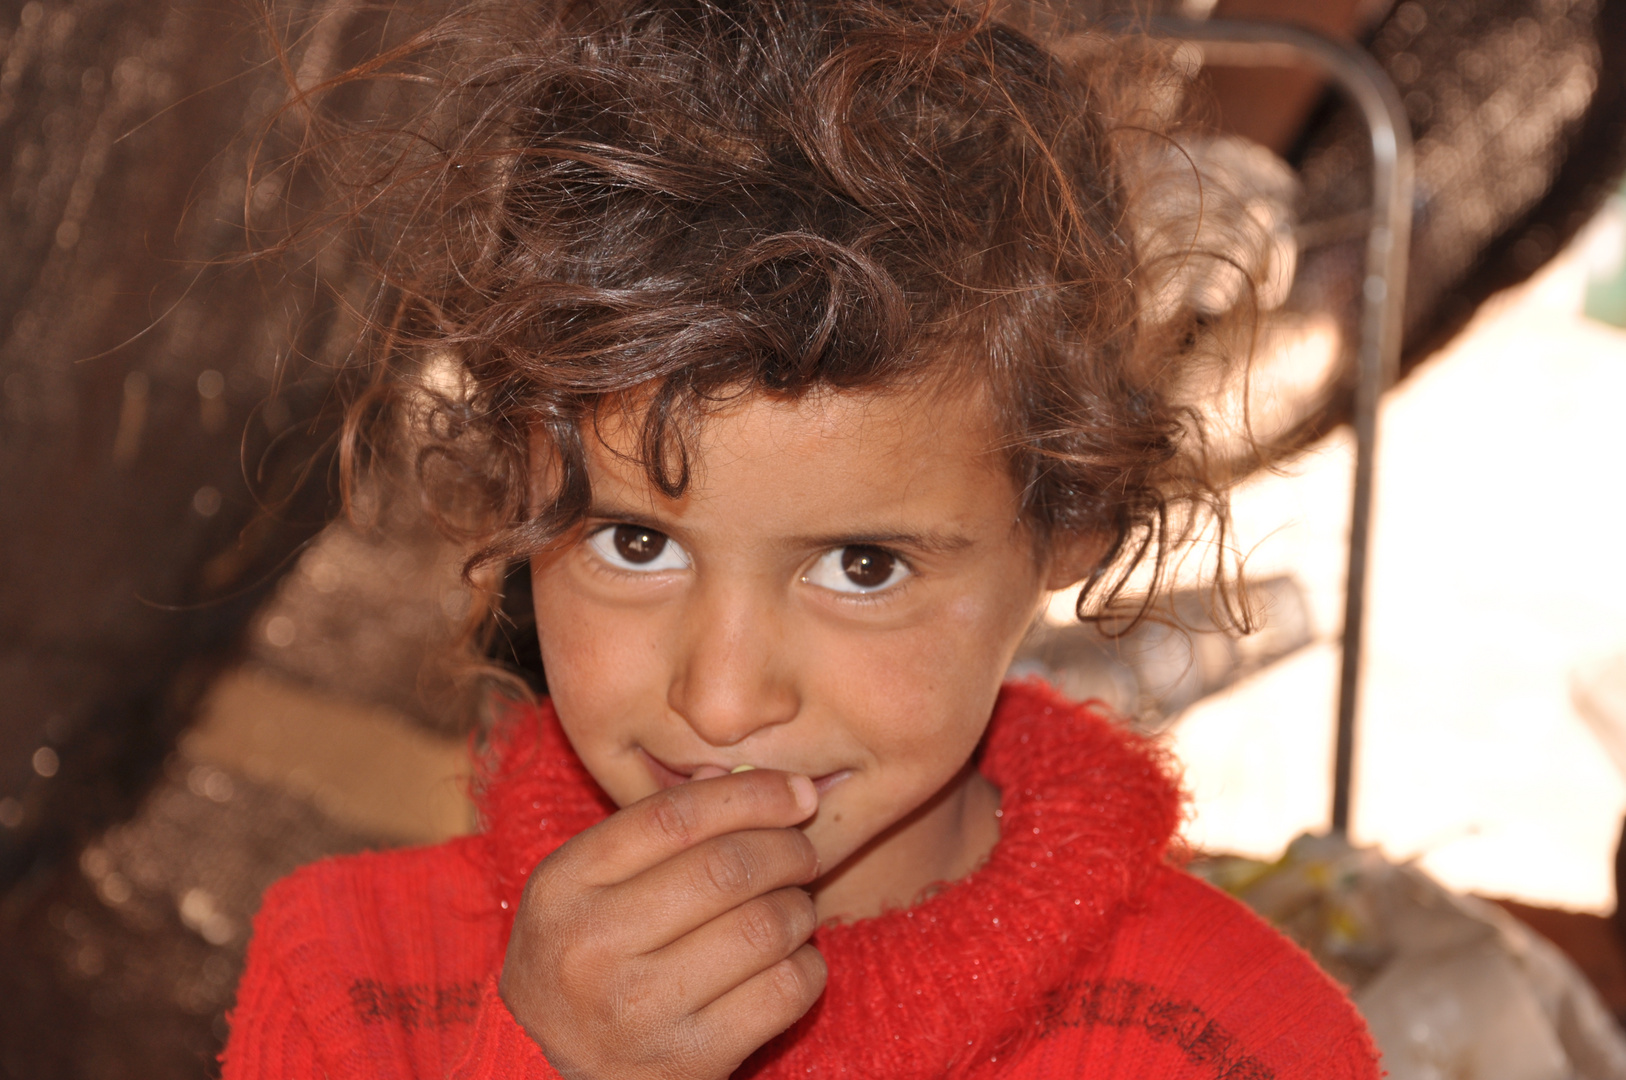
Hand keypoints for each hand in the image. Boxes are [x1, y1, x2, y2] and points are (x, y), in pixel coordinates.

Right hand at [499, 768, 826, 1079]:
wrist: (545, 1066)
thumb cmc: (584, 958)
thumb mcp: (586, 887)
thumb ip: (655, 828)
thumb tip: (751, 778)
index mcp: (564, 885)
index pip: (675, 816)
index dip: (750, 795)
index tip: (796, 792)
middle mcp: (593, 945)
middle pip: (727, 869)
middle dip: (787, 849)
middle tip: (803, 851)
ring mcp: (640, 1009)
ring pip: (763, 928)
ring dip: (799, 909)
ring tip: (795, 908)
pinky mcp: (689, 1060)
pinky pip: (783, 992)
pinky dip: (806, 966)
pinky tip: (791, 961)